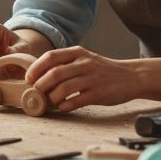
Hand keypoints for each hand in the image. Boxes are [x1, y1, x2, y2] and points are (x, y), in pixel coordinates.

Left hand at [26, 46, 142, 111]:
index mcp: (78, 53)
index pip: (50, 57)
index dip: (36, 68)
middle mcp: (84, 63)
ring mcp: (92, 79)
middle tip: (36, 92)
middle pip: (54, 74)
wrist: (131, 76)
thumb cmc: (104, 70)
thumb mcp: (86, 59)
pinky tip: (62, 107)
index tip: (29, 78)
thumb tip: (40, 75)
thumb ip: (66, 63)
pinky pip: (75, 101)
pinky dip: (64, 106)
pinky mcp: (98, 94)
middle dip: (40, 85)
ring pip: (63, 89)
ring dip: (52, 97)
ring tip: (49, 101)